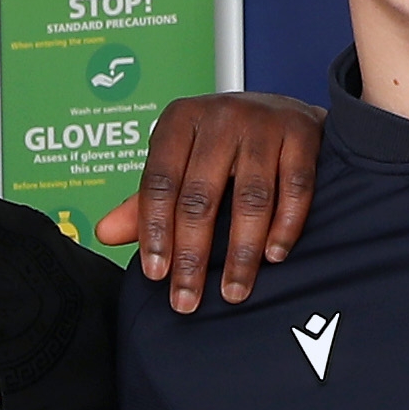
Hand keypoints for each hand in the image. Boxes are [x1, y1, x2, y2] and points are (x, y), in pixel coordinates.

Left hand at [94, 90, 325, 311]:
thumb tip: (105, 234)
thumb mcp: (181, 161)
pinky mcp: (303, 133)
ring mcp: (264, 122)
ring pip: (250, 197)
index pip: (160, 181)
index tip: (156, 274)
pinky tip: (273, 257)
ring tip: (232, 292)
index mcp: (180, 120)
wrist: (286, 109)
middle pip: (200, 195)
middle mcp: (221, 116)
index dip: (154, 231)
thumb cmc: (225, 143)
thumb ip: (146, 200)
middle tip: (187, 299)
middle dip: (192, 255)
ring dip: (240, 252)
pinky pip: (295, 188)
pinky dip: (285, 226)